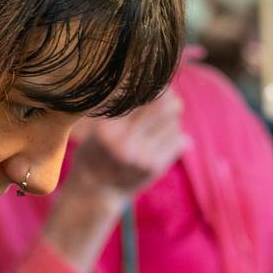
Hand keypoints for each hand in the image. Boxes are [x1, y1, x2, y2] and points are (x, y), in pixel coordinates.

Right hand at [67, 92, 185, 207]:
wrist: (96, 192)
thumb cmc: (94, 150)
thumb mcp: (98, 126)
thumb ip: (122, 108)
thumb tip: (158, 87)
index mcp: (107, 130)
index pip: (140, 97)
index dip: (152, 84)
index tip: (153, 80)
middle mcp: (126, 144)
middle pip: (165, 106)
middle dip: (167, 96)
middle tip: (163, 93)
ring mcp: (143, 157)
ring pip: (173, 122)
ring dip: (169, 117)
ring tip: (154, 122)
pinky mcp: (155, 167)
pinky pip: (178, 139)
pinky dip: (173, 132)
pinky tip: (160, 135)